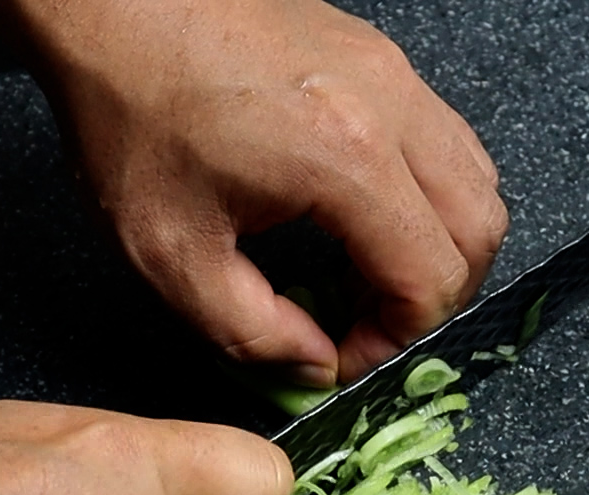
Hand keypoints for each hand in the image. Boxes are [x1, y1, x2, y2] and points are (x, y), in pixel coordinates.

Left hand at [0, 0, 507, 387]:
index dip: (397, 340)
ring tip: (366, 277)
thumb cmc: (130, 112)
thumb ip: (253, 332)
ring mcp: (395, 75)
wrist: (110, 9)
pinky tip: (362, 222)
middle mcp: (390, 108)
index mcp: (345, 158)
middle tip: (369, 327)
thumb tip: (315, 365)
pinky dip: (429, 199)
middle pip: (478, 234)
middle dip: (435, 300)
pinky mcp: (382, 61)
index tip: (345, 356)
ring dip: (440, 248)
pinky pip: (449, 144)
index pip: (431, 278)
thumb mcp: (172, 254)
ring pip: (478, 184)